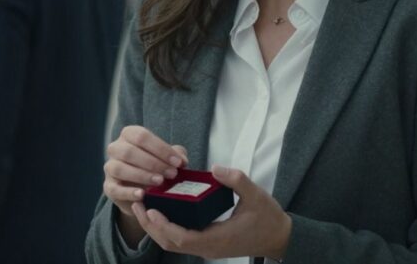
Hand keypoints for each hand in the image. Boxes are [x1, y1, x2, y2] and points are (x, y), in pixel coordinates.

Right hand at [103, 126, 187, 244]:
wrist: (142, 190)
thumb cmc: (155, 166)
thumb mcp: (166, 157)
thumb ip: (175, 155)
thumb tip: (182, 160)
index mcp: (129, 135)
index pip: (142, 136)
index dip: (161, 148)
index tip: (178, 162)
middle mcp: (116, 148)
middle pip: (129, 151)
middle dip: (153, 163)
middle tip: (172, 174)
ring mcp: (110, 167)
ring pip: (119, 168)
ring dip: (141, 175)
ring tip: (159, 182)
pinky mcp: (109, 187)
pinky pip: (115, 189)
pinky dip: (128, 192)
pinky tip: (142, 195)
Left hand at [130, 165, 291, 260]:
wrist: (280, 237)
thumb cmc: (268, 218)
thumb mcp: (256, 195)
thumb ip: (237, 180)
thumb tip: (215, 168)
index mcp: (216, 239)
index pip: (181, 238)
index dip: (162, 225)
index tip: (149, 209)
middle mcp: (208, 247)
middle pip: (170, 243)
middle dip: (151, 226)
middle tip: (136, 203)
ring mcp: (207, 248)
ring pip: (173, 243)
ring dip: (156, 228)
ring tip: (143, 206)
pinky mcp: (207, 243)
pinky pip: (181, 239)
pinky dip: (167, 227)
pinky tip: (161, 210)